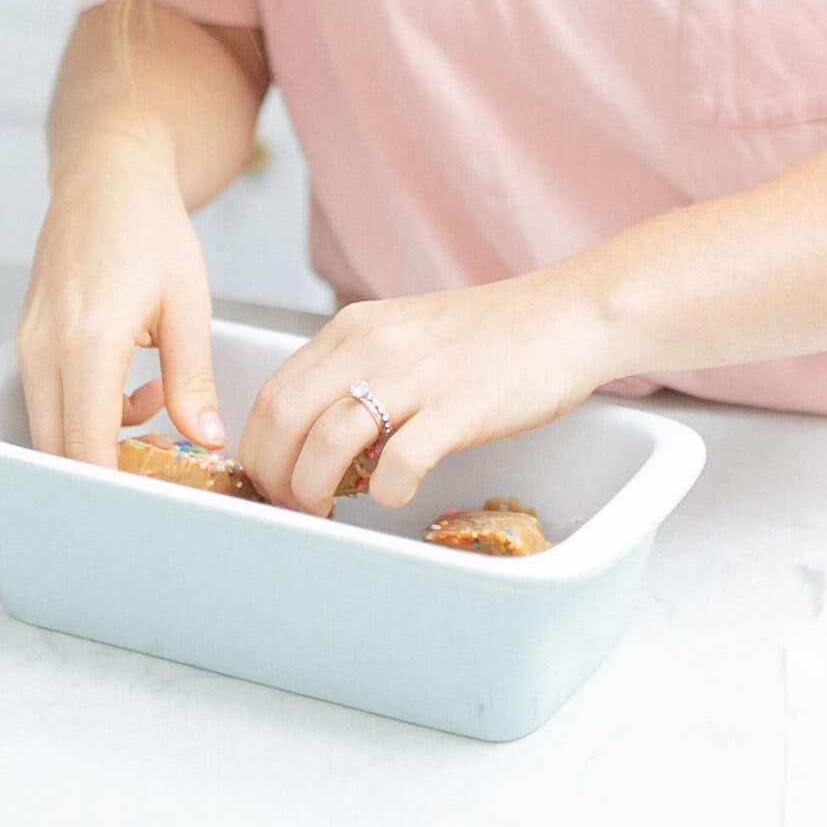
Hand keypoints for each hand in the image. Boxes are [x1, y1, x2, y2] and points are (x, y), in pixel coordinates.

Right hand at [16, 133, 221, 468]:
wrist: (106, 177)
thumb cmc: (151, 231)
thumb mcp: (188, 302)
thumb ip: (192, 378)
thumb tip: (204, 441)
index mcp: (88, 339)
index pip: (85, 442)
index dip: (112, 485)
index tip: (149, 507)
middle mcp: (44, 348)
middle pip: (56, 448)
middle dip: (104, 473)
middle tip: (163, 472)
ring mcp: (27, 345)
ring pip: (48, 428)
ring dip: (98, 440)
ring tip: (157, 403)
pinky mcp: (26, 341)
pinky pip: (48, 401)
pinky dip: (86, 414)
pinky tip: (134, 385)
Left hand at [238, 268, 613, 515]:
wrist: (569, 315)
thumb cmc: (491, 335)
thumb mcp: (405, 335)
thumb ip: (358, 372)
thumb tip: (316, 436)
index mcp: (354, 328)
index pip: (272, 393)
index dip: (256, 449)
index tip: (266, 482)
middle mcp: (374, 345)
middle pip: (284, 420)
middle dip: (273, 477)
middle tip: (291, 507)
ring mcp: (417, 376)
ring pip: (328, 443)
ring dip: (315, 491)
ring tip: (329, 511)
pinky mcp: (461, 407)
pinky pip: (400, 462)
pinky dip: (387, 491)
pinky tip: (397, 496)